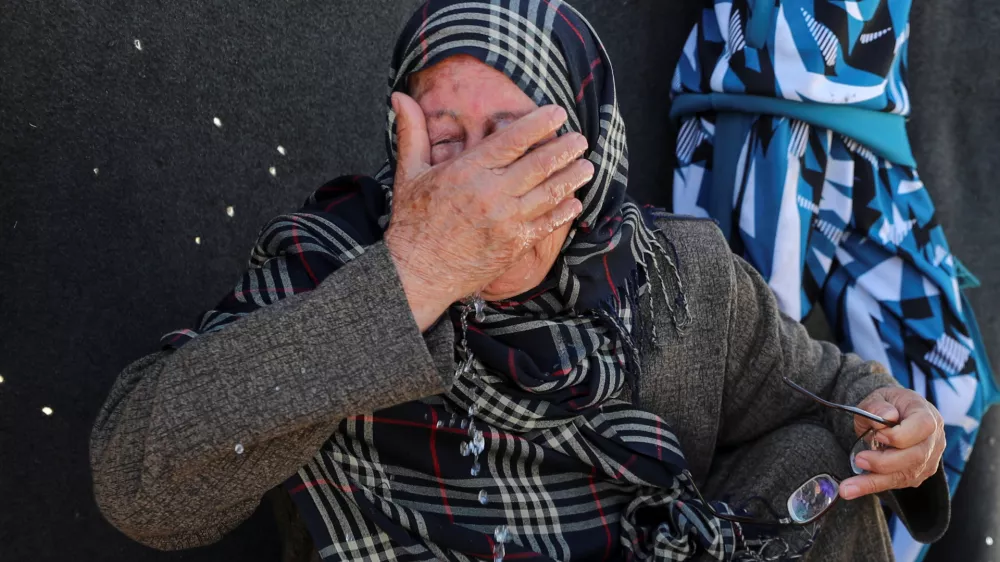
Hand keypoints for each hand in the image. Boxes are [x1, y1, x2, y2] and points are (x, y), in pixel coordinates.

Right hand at [384, 92, 593, 330]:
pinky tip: (574, 203)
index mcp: (468, 170)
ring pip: (549, 193)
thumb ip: (412, 133)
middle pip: (540, 164)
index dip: (539, 124)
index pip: (512, 139)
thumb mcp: (408, 173)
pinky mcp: (514, 245)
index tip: (557, 113)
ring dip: (572, 178)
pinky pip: (546, 225)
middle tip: (580, 140)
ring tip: (587, 167)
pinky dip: (563, 212)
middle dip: (565, 149)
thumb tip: (398, 97)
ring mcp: (506, 220)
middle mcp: (492, 193)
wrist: (417, 273)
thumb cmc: (412, 223)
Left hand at [839, 386, 945, 499]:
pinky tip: (852, 489)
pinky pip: (896, 483)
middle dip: (885, 462)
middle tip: (859, 459)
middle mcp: (933, 440)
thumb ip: (877, 406)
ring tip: (847, 487)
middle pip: (916, 456)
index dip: (901, 435)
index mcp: (926, 415)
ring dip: (874, 482)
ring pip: (906, 475)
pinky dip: (873, 486)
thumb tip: (885, 416)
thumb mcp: (878, 397)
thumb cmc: (887, 405)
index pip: (923, 427)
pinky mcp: (917, 474)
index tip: (878, 435)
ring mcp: (928, 460)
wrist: (893, 414)